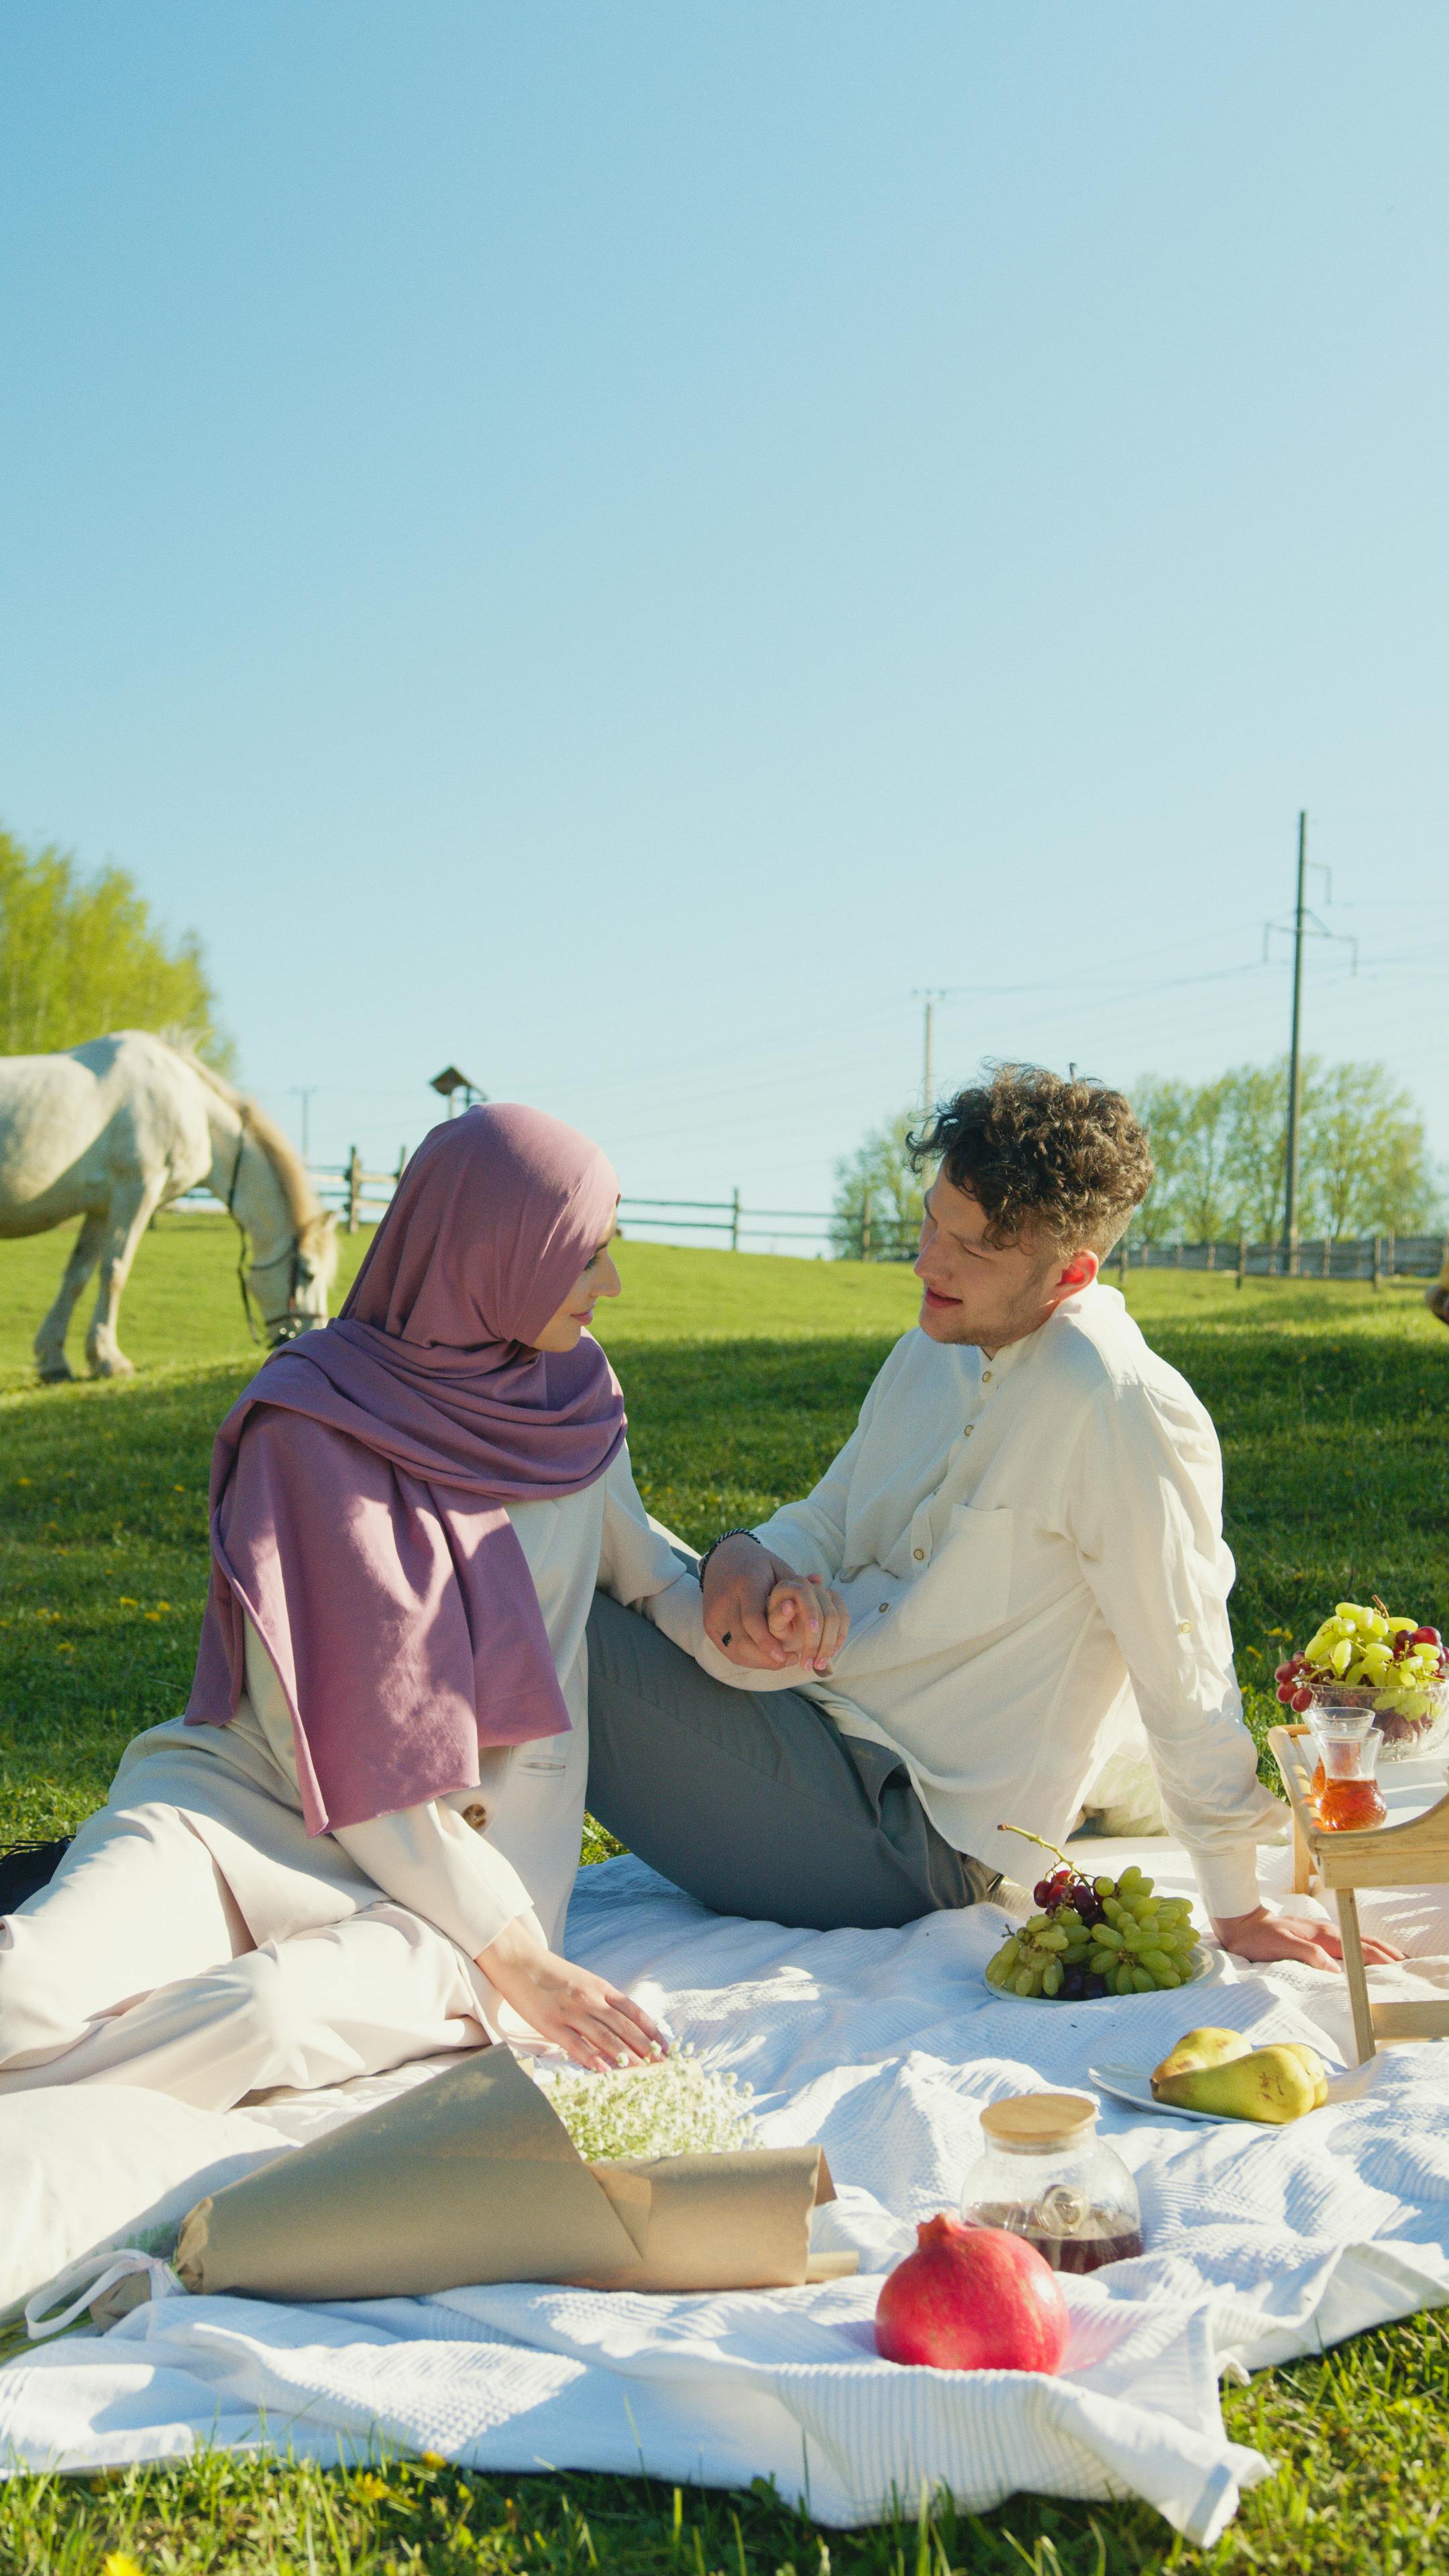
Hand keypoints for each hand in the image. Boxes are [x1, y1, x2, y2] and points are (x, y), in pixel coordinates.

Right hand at [477, 1914, 667, 2069]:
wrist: (519, 1962)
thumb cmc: (552, 1974)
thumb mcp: (583, 1981)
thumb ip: (601, 2000)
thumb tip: (622, 2024)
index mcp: (600, 1988)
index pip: (633, 2011)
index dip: (651, 2031)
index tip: (665, 2048)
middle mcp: (590, 1999)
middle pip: (624, 2027)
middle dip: (645, 2049)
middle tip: (662, 2067)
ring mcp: (571, 2012)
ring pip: (605, 2038)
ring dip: (626, 2058)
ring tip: (643, 2073)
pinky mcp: (551, 2024)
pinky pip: (576, 2045)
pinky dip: (591, 2059)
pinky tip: (604, 2072)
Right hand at [702, 1534, 806, 1668]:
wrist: (723, 1558)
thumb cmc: (757, 1564)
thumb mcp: (778, 1567)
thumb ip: (797, 1581)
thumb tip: (821, 1581)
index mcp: (745, 1583)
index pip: (752, 1619)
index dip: (767, 1642)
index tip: (786, 1656)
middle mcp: (724, 1600)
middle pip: (742, 1640)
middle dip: (766, 1658)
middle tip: (791, 1660)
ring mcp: (713, 1614)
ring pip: (734, 1649)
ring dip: (759, 1661)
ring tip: (781, 1660)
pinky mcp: (708, 1624)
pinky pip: (727, 1650)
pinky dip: (747, 1658)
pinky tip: (764, 1657)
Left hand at [766, 1573, 849, 1673]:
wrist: (787, 1627)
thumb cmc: (776, 1627)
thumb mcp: (772, 1625)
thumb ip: (778, 1617)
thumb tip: (790, 1605)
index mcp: (788, 1586)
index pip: (804, 1594)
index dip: (810, 1613)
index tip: (812, 1632)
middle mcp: (808, 1584)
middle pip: (824, 1611)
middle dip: (819, 1641)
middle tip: (809, 1664)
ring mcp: (824, 1591)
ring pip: (836, 1617)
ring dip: (830, 1644)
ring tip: (819, 1664)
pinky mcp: (835, 1600)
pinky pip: (844, 1618)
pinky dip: (839, 1638)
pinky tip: (831, 1653)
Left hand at [1212, 1904, 1404, 1970]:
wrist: (1241, 1925)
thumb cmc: (1259, 1938)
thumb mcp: (1281, 1947)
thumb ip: (1308, 1956)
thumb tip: (1335, 1971)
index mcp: (1322, 1936)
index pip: (1357, 1949)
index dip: (1378, 1959)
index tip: (1397, 1969)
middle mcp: (1326, 1932)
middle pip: (1364, 1942)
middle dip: (1387, 1953)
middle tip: (1407, 1964)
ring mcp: (1322, 1933)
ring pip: (1358, 1940)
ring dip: (1379, 1949)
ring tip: (1397, 1959)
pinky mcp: (1316, 1936)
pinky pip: (1348, 1942)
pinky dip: (1364, 1947)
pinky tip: (1366, 1953)